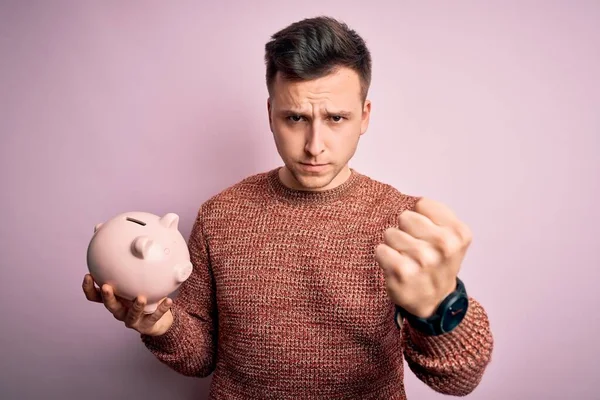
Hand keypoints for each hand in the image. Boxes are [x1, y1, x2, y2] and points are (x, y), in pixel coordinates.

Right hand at [82, 273, 173, 335]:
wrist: (156, 319)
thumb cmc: (141, 295)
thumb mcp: (133, 281)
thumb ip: (129, 266)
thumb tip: (132, 242)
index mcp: (114, 299)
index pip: (95, 296)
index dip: (89, 288)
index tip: (88, 275)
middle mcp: (120, 310)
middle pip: (110, 306)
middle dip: (107, 297)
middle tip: (106, 287)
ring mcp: (132, 319)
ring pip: (131, 315)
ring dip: (135, 306)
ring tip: (141, 298)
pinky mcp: (146, 325)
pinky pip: (154, 316)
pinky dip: (161, 309)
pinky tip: (168, 300)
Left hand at [375, 197, 471, 318]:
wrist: (435, 302)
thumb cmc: (439, 264)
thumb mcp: (453, 237)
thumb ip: (438, 214)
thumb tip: (417, 203)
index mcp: (458, 233)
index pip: (422, 204)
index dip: (421, 219)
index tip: (428, 235)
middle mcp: (444, 245)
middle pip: (405, 217)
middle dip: (406, 231)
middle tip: (415, 250)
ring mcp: (423, 259)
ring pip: (390, 233)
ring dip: (394, 246)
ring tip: (407, 260)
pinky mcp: (403, 271)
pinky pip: (381, 249)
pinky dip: (384, 257)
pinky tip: (397, 268)